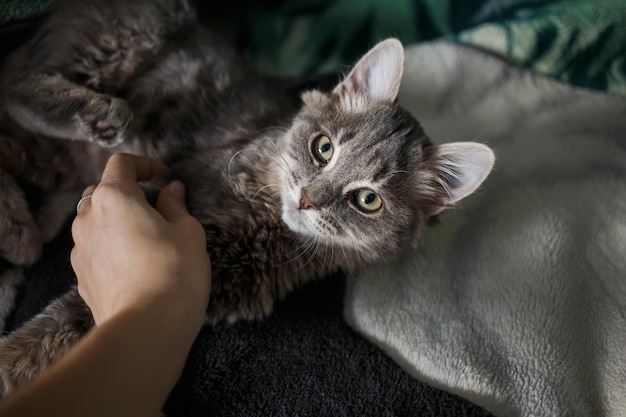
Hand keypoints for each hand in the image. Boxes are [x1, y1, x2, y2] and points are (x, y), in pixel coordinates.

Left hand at [70, 153, 210, 325]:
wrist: (146, 327)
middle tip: (156, 207)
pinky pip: (95, 249)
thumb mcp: (188, 232)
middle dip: (128, 193)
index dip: (144, 164)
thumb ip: (176, 205)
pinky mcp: (81, 277)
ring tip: (146, 238)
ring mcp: (80, 249)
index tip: (164, 175)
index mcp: (114, 197)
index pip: (121, 164)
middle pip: (103, 192)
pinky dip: (112, 247)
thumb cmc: (174, 272)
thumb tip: (171, 191)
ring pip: (95, 222)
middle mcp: (88, 218)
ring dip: (117, 221)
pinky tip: (135, 265)